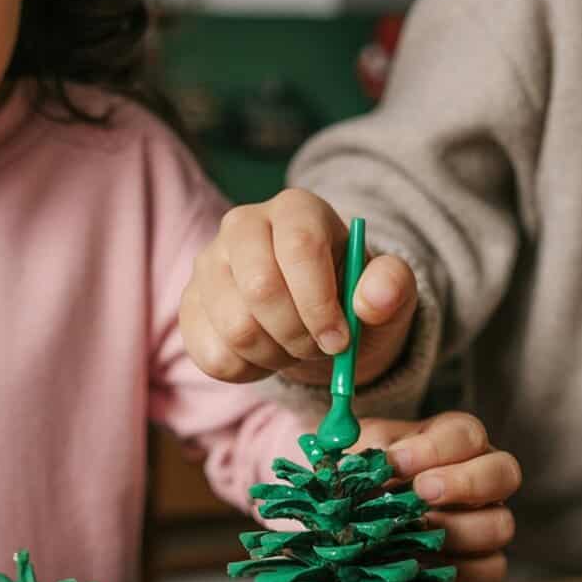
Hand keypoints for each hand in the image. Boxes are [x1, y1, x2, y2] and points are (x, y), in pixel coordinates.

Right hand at [179, 188, 417, 387]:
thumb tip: (374, 299)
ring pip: (236, 328)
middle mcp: (243, 226)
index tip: (340, 340)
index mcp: (296, 210)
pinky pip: (213, 355)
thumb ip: (391, 287)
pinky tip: (266, 353)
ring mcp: (208, 265)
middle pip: (261, 288)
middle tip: (319, 347)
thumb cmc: (353, 299)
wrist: (318, 321)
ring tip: (295, 347)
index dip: (320, 303)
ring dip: (276, 355)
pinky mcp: (190, 306)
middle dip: (298, 334)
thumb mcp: (387, 292)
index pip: (299, 248)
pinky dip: (249, 371)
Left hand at [356, 412, 520, 581]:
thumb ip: (364, 456)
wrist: (349, 522)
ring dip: (460, 531)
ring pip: (501, 525)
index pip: (467, 434)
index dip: (437, 447)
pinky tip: (424, 566)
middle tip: (421, 493)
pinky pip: (491, 570)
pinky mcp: (478, 564)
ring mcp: (484, 522)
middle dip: (465, 483)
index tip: (397, 461)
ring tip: (416, 536)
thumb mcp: (356, 458)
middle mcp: (479, 478)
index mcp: (452, 442)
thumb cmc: (359, 480)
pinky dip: (463, 572)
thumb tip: (362, 464)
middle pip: (505, 473)